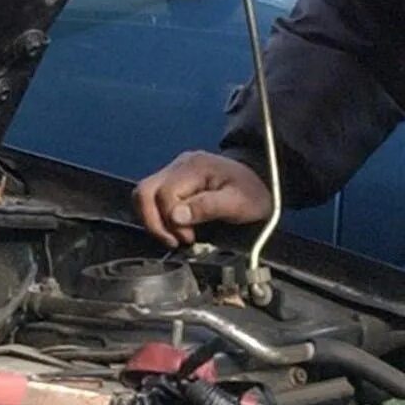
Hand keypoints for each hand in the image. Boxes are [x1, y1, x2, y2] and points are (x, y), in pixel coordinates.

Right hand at [133, 151, 275, 246]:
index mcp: (195, 167)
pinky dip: (157, 216)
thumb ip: (208, 208)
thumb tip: (176, 216)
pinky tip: (175, 227)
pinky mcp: (174, 180)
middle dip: (154, 222)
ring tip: (174, 236)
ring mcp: (174, 170)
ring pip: (143, 196)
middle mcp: (180, 164)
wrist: (261, 179)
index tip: (189, 238)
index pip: (164, 195)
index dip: (172, 222)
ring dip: (153, 221)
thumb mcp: (239, 203)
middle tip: (174, 240)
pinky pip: (152, 198)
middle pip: (144, 192)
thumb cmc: (253, 192)